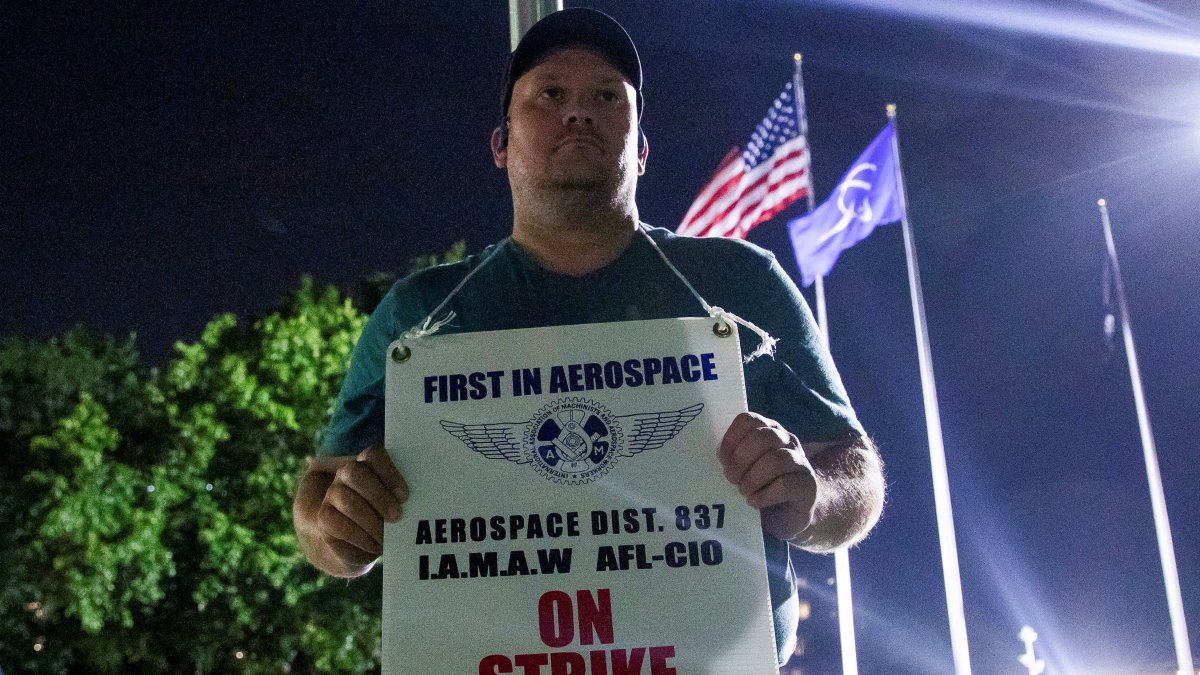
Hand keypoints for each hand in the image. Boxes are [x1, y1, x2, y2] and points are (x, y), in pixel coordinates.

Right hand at [295, 444, 408, 574]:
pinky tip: (374, 545)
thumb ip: (401, 496)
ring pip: (347, 500)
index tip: (404, 496)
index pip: (374, 455)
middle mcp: (347, 474)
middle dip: (379, 496)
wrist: (361, 543)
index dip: (389, 474)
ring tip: (386, 536)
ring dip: (371, 521)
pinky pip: (338, 524)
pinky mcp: (325, 516)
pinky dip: (360, 537)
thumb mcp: (397, 504)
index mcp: (368, 464)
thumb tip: (418, 500)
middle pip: (356, 474)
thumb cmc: (387, 518)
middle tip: (397, 516)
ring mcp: (332, 494)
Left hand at [718, 412, 818, 542]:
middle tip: (731, 479)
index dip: (731, 439)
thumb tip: (712, 457)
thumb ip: (732, 458)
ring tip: (743, 492)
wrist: (787, 516)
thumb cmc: (760, 488)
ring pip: (777, 459)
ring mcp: (801, 462)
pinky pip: (786, 484)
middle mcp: (786, 440)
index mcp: (767, 430)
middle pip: (763, 437)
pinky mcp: (808, 486)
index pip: (748, 420)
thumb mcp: (742, 470)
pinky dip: (765, 495)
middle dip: (741, 459)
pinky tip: (754, 502)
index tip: (722, 460)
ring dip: (753, 478)